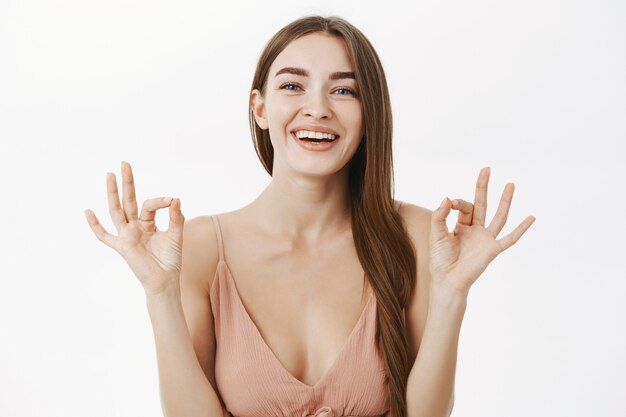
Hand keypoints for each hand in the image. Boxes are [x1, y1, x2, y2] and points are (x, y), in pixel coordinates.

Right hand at [84, 161, 184, 294]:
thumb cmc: (170, 259)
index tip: (172, 200)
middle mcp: (134, 226)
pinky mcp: (122, 247)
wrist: (165, 281)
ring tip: (110, 175)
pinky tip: (88, 211)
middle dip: (127, 182)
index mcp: (147, 223)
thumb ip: (176, 217)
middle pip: (128, 200)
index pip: (149, 205)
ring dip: (113, 193)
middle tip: (124, 163)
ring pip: (116, 211)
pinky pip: (104, 236)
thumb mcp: (176, 234)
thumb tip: (175, 198)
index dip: (160, 200)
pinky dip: (95, 225)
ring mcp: (126, 235)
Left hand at [429, 167, 535, 296]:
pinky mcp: (493, 249)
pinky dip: (521, 228)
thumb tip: (447, 197)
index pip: (464, 206)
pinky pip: (510, 238)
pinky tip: (532, 218)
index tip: (451, 203)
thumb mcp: (436, 234)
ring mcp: (486, 239)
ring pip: (498, 216)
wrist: (448, 281)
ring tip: (510, 184)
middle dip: (483, 187)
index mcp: (461, 226)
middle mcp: (475, 231)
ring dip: (504, 201)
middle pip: (482, 204)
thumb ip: (440, 216)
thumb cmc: (440, 260)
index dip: (458, 202)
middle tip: (486, 168)